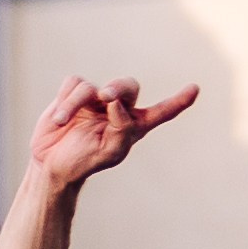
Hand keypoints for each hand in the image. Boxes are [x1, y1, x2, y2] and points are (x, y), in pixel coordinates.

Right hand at [29, 74, 198, 191]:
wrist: (52, 164)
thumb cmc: (83, 162)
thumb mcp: (108, 152)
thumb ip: (121, 128)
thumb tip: (116, 100)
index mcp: (133, 127)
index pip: (160, 112)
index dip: (177, 102)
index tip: (195, 90)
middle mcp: (118, 109)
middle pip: (128, 86)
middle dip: (117, 89)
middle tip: (105, 97)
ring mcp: (96, 99)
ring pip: (92, 87)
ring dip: (76, 104)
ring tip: (63, 122)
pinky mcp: (75, 92)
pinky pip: (74, 84)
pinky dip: (65, 101)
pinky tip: (58, 119)